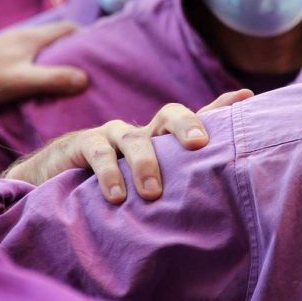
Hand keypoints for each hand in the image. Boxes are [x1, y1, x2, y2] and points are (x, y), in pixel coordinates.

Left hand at [0, 22, 88, 107]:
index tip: (99, 48)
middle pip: (55, 34)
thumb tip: (85, 78)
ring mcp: (9, 42)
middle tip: (88, 61)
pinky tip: (39, 73)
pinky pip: (28, 49)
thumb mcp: (23, 81)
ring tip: (66, 69)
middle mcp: (21, 34)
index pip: (67, 28)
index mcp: (31, 37)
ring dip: (55, 51)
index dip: (85, 36)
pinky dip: (40, 57)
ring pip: (41, 42)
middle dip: (73, 44)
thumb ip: (53, 78)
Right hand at [4, 89, 253, 203]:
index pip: (194, 119)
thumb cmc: (110, 185)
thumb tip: (217, 205)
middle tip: (200, 144)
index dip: (220, 107)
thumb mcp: (146, 186)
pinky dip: (109, 174)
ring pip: (136, 139)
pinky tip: (116, 196)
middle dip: (187, 124)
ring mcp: (113, 136)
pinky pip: (99, 153)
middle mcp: (142, 133)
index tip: (247, 95)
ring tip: (151, 193)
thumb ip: (173, 186)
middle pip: (170, 114)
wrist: (53, 179)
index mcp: (161, 142)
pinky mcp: (84, 145)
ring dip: (146, 164)